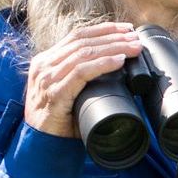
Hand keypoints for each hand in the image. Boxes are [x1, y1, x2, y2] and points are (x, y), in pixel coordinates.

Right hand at [22, 21, 147, 138]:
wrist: (41, 147)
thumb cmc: (59, 122)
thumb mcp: (69, 93)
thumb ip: (81, 79)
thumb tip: (114, 69)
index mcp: (46, 61)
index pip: (76, 36)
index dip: (103, 30)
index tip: (126, 29)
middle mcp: (44, 65)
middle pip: (82, 40)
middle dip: (112, 36)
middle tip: (135, 37)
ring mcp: (47, 78)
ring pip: (84, 53)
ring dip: (113, 47)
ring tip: (133, 47)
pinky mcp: (54, 93)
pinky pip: (81, 72)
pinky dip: (102, 64)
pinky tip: (118, 61)